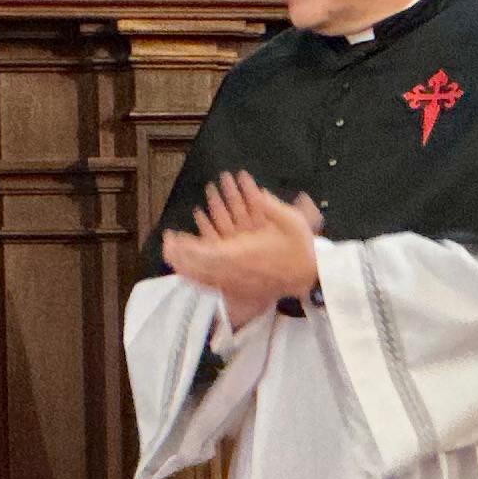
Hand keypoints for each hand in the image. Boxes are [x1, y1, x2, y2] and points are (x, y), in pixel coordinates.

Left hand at [162, 171, 322, 331]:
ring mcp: (236, 282)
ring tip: (171, 256)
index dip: (185, 246)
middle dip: (178, 255)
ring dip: (184, 267)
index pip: (204, 252)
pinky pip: (212, 287)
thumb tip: (255, 189)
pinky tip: (188, 273)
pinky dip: (197, 280)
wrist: (311, 275)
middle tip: (166, 243)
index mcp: (241, 254)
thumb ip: (269, 205)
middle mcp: (234, 271)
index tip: (172, 236)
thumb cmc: (300, 247)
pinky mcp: (240, 289)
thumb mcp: (289, 220)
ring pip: (202, 279)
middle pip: (197, 268)